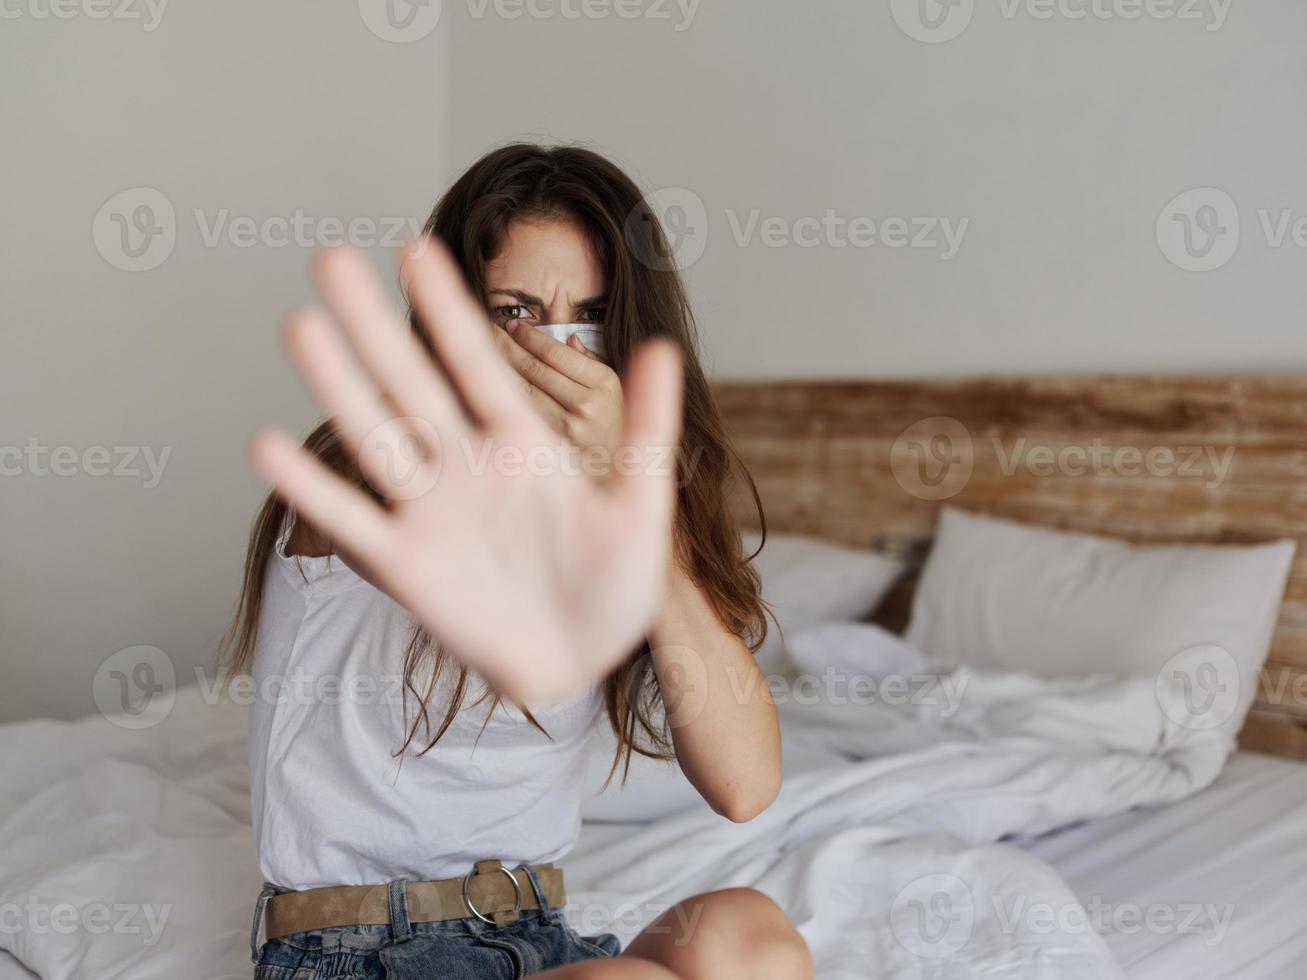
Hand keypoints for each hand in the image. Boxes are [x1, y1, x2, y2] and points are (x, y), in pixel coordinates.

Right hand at [249, 240, 682, 703]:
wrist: (583, 662)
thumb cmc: (616, 587)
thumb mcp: (641, 506)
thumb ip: (645, 429)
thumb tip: (665, 346)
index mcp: (523, 446)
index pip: (478, 365)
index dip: (449, 310)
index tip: (417, 249)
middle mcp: (467, 466)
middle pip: (411, 384)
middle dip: (375, 325)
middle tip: (330, 258)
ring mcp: (431, 512)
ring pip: (375, 437)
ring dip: (337, 385)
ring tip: (300, 325)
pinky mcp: (405, 565)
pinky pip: (352, 521)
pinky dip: (312, 489)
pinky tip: (267, 445)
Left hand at [492, 325, 623, 464]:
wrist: (619, 475)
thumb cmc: (617, 430)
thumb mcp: (617, 392)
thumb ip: (592, 362)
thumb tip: (568, 338)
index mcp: (604, 383)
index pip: (554, 352)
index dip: (528, 336)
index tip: (512, 324)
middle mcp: (586, 405)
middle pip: (533, 368)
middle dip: (506, 345)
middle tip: (489, 329)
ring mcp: (567, 429)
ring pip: (522, 391)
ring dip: (498, 368)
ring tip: (481, 350)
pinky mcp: (551, 448)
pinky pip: (521, 416)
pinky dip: (501, 398)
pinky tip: (487, 385)